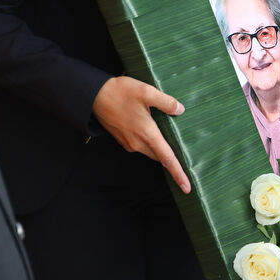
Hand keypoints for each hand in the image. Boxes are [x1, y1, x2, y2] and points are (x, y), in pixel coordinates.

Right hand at [92, 76, 190, 192]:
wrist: (93, 96)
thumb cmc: (119, 92)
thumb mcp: (146, 91)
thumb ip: (165, 102)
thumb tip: (180, 110)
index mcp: (147, 133)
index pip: (167, 158)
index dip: (178, 173)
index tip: (187, 188)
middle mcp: (137, 143)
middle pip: (160, 157)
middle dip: (171, 161)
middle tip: (186, 161)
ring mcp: (129, 143)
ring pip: (151, 151)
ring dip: (160, 149)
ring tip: (171, 140)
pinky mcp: (123, 139)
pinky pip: (141, 146)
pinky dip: (150, 143)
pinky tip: (152, 130)